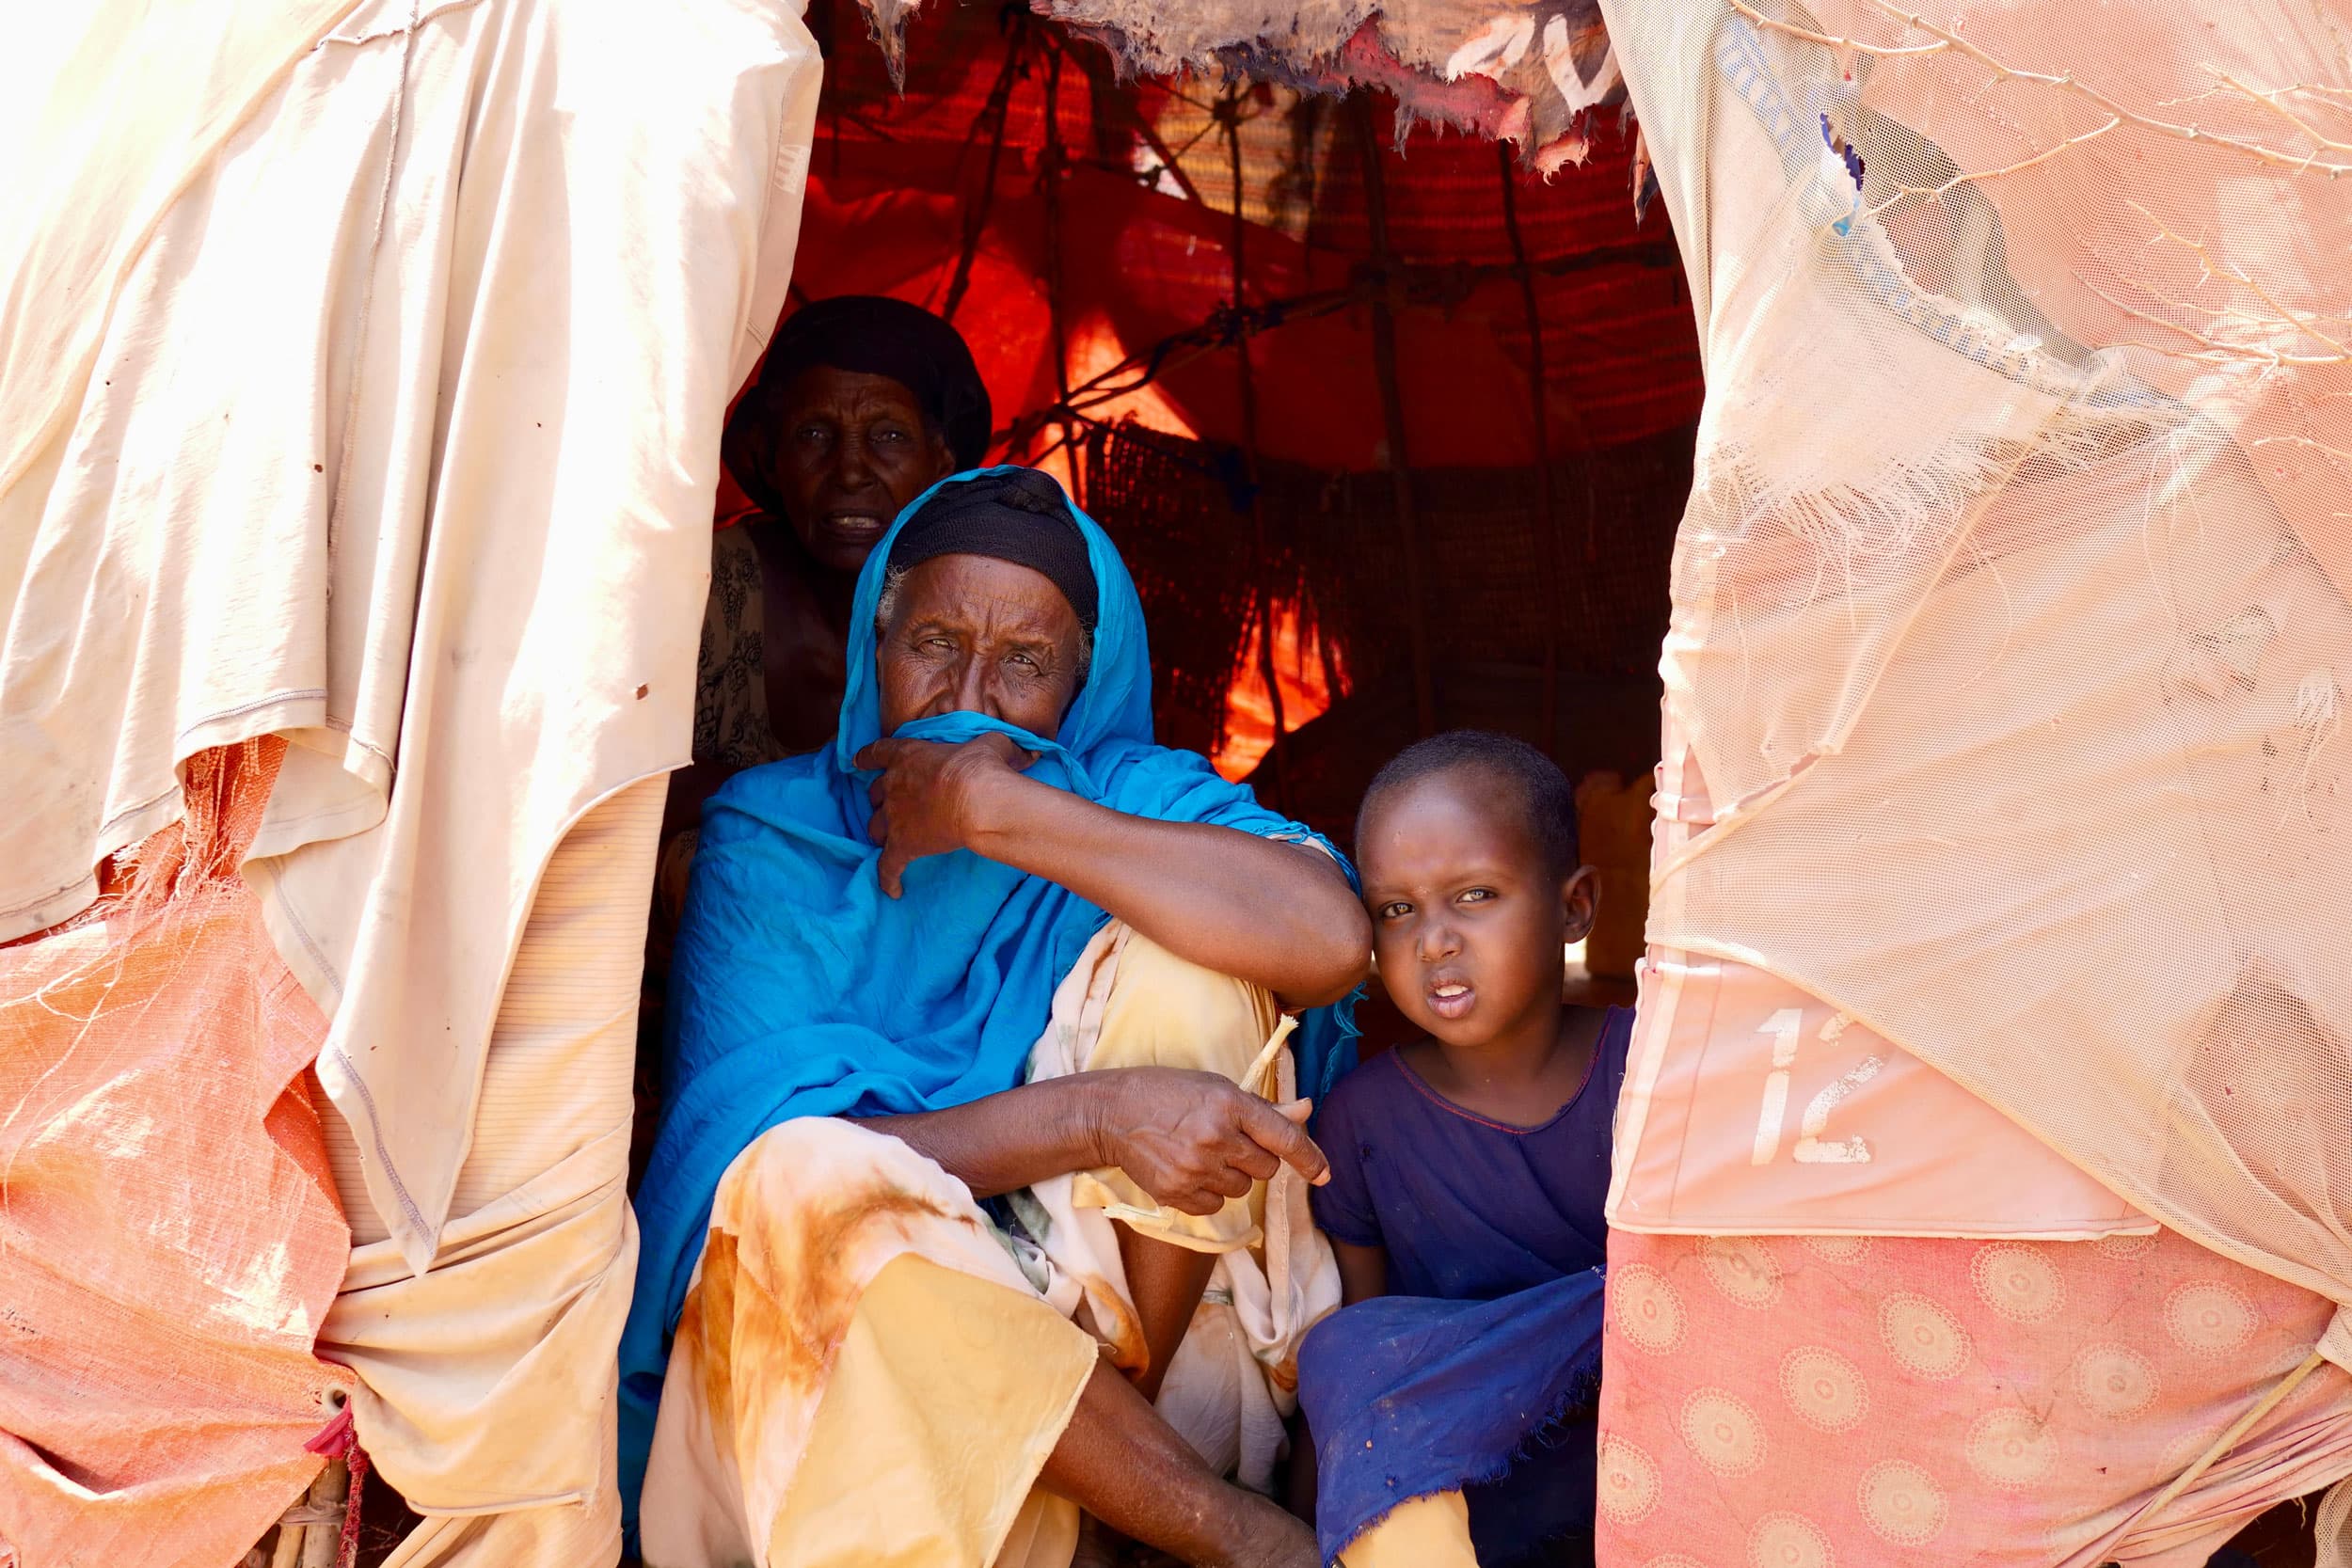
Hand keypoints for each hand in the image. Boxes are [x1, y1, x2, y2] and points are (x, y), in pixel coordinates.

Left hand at [855, 732, 1033, 896]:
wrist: (977, 801)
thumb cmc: (982, 767)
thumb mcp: (992, 745)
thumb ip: (996, 747)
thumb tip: (1023, 752)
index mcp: (908, 755)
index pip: (877, 752)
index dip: (866, 757)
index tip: (857, 761)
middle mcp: (893, 785)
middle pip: (875, 794)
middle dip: (881, 799)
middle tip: (893, 805)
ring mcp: (894, 817)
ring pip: (875, 827)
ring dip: (880, 831)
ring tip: (889, 839)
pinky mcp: (902, 846)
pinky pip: (888, 867)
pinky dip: (888, 879)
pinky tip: (893, 891)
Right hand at [1089, 1067, 1328, 1214]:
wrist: (1113, 1114)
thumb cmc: (1169, 1093)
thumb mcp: (1217, 1088)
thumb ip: (1264, 1108)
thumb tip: (1306, 1109)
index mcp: (1229, 1104)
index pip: (1284, 1138)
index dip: (1310, 1158)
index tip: (1325, 1174)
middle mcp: (1216, 1137)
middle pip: (1266, 1168)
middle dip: (1256, 1158)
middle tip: (1229, 1141)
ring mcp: (1195, 1169)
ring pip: (1242, 1188)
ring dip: (1232, 1175)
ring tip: (1202, 1152)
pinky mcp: (1177, 1193)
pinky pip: (1216, 1204)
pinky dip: (1209, 1192)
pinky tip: (1189, 1169)